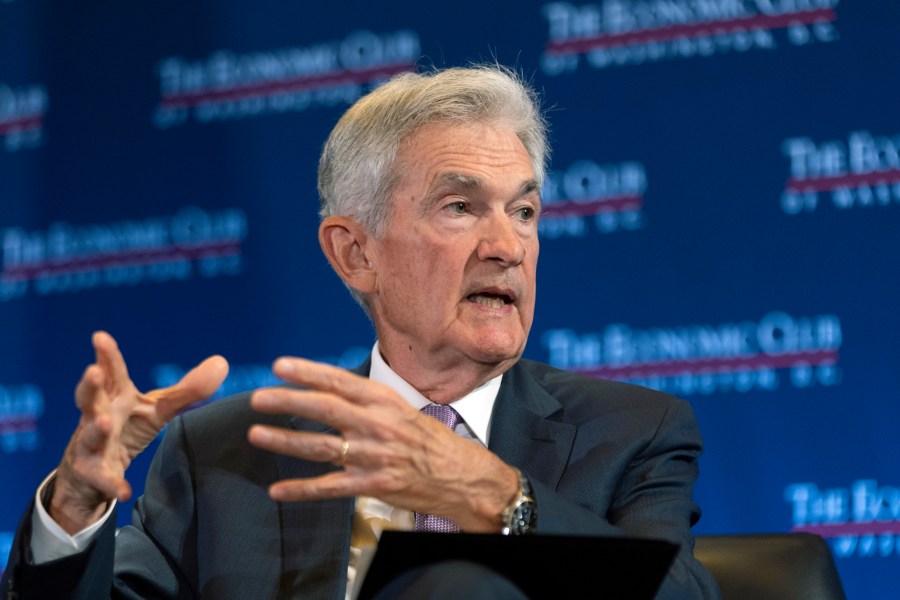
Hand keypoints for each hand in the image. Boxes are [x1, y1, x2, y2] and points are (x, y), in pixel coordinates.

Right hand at [49, 331, 227, 533]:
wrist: (94, 472)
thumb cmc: (127, 427)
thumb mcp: (158, 408)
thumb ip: (187, 389)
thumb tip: (222, 362)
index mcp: (115, 397)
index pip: (111, 372)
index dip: (106, 355)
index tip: (100, 336)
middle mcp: (98, 416)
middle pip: (89, 398)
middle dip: (90, 385)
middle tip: (93, 371)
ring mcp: (91, 445)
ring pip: (90, 435)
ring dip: (97, 429)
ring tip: (104, 423)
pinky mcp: (95, 473)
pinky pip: (104, 479)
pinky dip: (113, 484)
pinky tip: (124, 492)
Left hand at [247, 357, 518, 531]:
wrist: (461, 475)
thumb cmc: (427, 438)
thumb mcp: (401, 408)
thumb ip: (366, 400)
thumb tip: (328, 386)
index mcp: (384, 401)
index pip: (340, 381)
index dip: (308, 372)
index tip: (279, 366)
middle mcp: (377, 425)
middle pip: (325, 409)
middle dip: (288, 402)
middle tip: (258, 398)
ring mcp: (373, 456)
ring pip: (321, 446)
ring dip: (286, 441)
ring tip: (256, 435)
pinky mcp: (372, 485)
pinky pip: (330, 487)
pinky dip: (301, 489)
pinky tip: (277, 490)